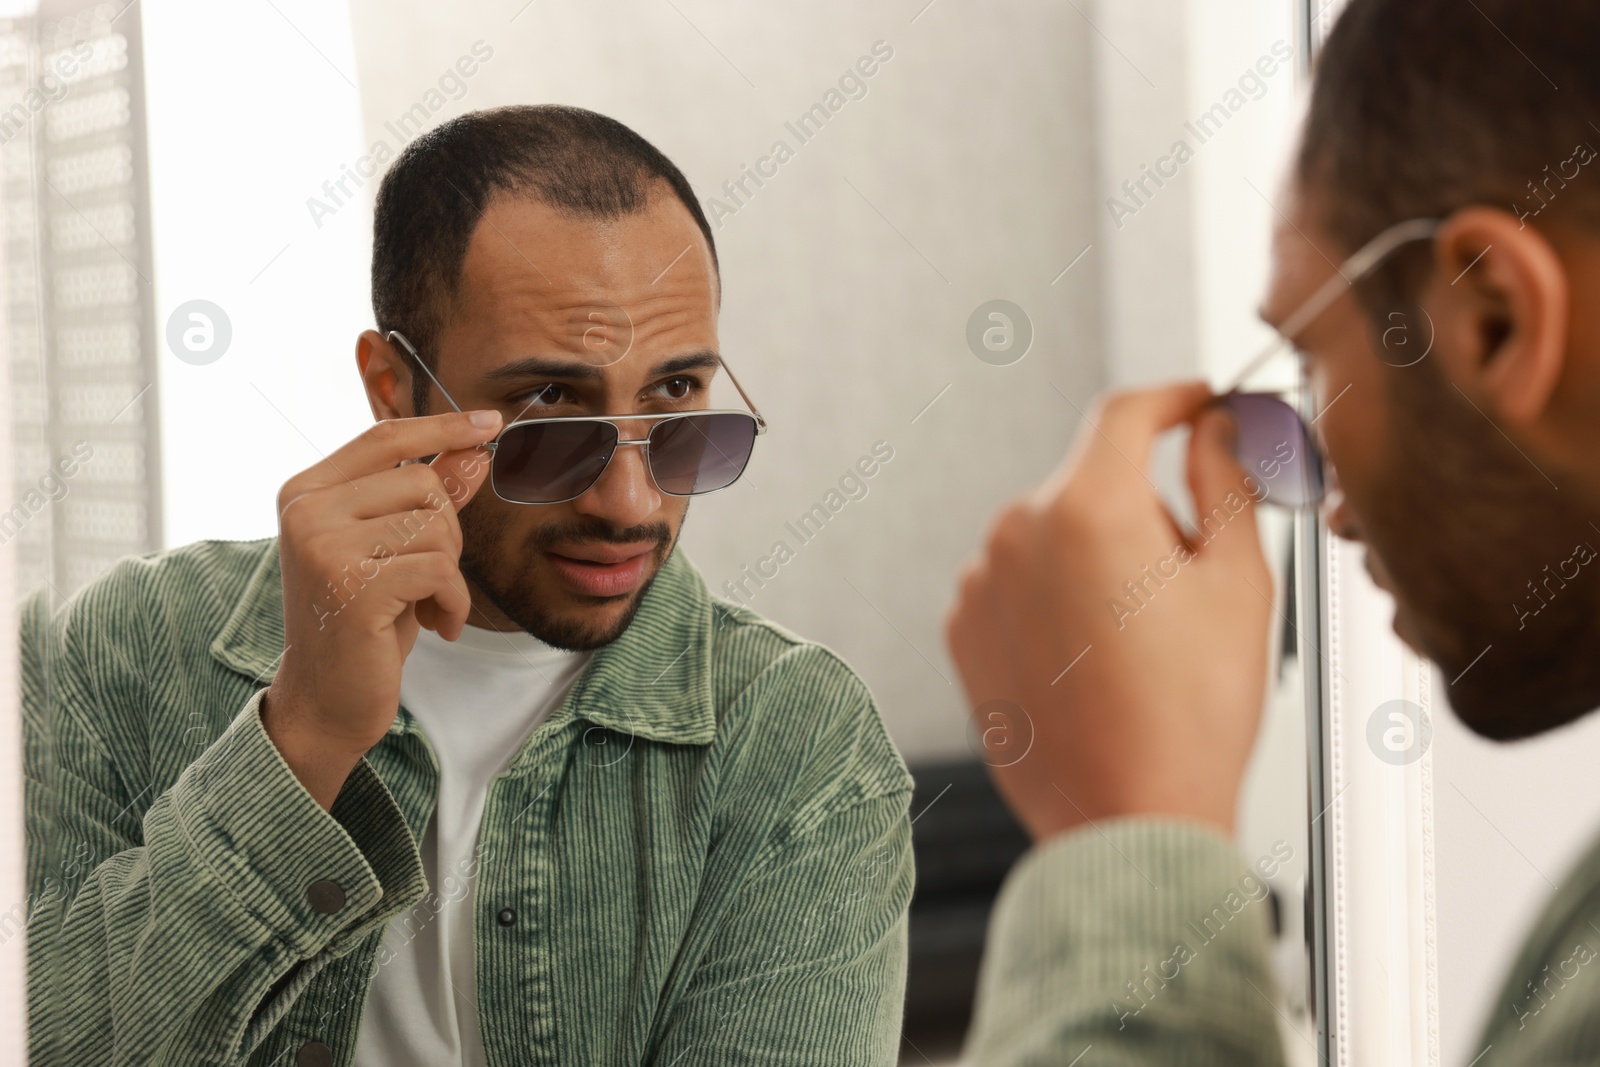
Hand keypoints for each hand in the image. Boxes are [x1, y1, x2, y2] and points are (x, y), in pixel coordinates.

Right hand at [262, 410, 501, 809]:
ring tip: (426, 602)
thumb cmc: (365, 622)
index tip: (490, 423)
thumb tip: (474, 450)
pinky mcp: (351, 586)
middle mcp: (306, 510)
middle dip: (448, 531)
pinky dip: (454, 600)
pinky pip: (439, 570)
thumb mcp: (398, 551)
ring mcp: (323, 546)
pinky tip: (438, 625)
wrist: (326, 700)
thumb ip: (428, 499)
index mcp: (306, 490)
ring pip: (435, 526)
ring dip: (450, 570)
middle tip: (430, 578)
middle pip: (423, 483)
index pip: (384, 438)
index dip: (441, 426)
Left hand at [945, 382, 1273, 840]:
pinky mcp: (961, 630)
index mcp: (1088, 506)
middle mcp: (1017, 532)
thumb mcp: (1238, 582)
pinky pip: (1016, 585)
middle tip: (1189, 586)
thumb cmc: (1194, 714)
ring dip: (1094, 559)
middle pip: (1092, 482)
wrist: (1128, 821)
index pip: (1126, 413)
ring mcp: (979, 583)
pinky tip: (1092, 663)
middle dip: (1143, 511)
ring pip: (1053, 536)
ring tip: (1137, 646)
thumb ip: (1224, 481)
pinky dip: (1053, 601)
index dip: (1171, 399)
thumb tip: (1213, 428)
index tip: (1198, 403)